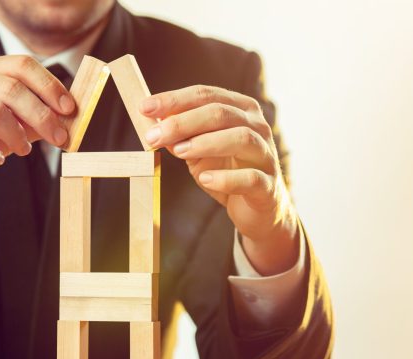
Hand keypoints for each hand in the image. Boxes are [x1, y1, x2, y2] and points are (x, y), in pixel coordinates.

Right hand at [0, 55, 74, 231]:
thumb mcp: (12, 126)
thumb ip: (38, 118)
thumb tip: (71, 118)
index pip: (21, 65)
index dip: (50, 85)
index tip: (70, 109)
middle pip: (10, 88)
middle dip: (41, 115)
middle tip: (59, 138)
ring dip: (16, 135)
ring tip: (23, 150)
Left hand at [140, 85, 299, 274]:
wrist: (255, 207)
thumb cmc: (226, 171)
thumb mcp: (197, 150)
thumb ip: (179, 136)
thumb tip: (153, 124)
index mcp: (240, 109)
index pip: (206, 95)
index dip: (174, 100)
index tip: (144, 107)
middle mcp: (257, 126)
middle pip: (220, 113)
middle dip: (182, 122)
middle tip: (154, 136)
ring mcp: (266, 154)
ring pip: (240, 138)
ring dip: (204, 143)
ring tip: (178, 151)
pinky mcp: (268, 185)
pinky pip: (250, 178)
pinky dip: (226, 178)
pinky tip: (205, 179)